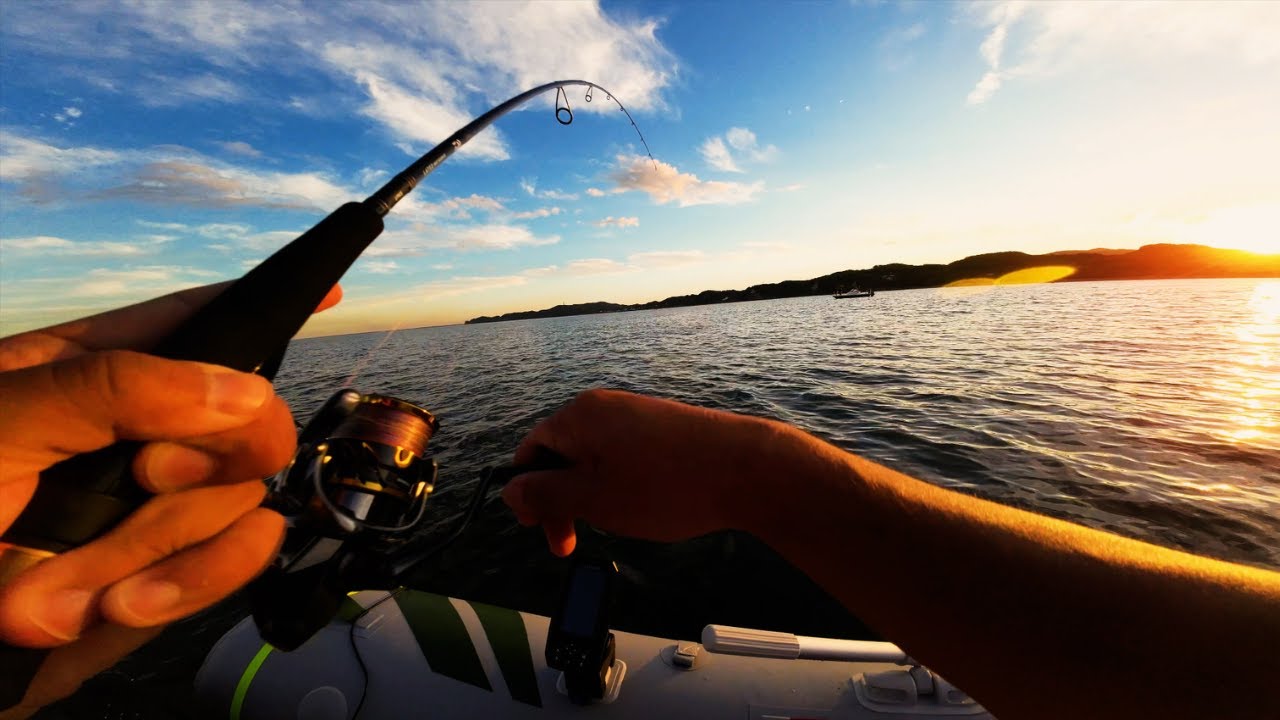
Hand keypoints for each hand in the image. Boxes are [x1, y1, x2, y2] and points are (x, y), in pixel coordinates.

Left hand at [0, 282, 340, 714]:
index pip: (194, 321)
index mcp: (92, 372)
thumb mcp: (0, 422)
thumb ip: (118, 389)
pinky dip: (186, 583)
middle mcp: (142, 435)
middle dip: (202, 459)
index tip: (332, 290)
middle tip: (145, 475)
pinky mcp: (175, 572)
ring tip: (61, 580)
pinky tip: (119, 602)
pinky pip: (237, 560)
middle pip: (247, 417)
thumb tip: (248, 392)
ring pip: (244, 498)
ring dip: (159, 546)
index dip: (262, 303)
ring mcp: (163, 507)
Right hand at [502, 388, 799, 555]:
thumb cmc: (666, 487)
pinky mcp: (662, 427)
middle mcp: (604, 407)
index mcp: (579, 416)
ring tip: (613, 525)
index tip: (541, 530)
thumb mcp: (594, 499)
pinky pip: (621, 456)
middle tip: (569, 547)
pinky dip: (618, 485)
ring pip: (592, 459)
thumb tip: (510, 489)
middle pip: (560, 455)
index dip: (529, 494)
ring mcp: (635, 414)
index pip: (531, 452)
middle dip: (559, 502)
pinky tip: (639, 508)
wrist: (748, 470)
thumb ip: (546, 493)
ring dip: (590, 496)